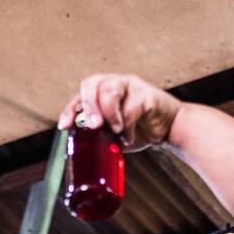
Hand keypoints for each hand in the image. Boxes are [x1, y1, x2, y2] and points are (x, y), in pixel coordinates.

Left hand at [56, 73, 181, 150]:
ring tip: (115, 130)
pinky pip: (131, 106)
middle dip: (88, 107)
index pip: (79, 97)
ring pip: (109, 89)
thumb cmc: (139, 130)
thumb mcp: (113, 136)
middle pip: (91, 84)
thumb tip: (80, 150)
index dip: (70, 110)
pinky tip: (129, 136)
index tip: (64, 126)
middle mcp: (114, 84)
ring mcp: (130, 86)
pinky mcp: (146, 93)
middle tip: (94, 127)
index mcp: (101, 94)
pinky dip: (127, 125)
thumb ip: (98, 137)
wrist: (169, 128)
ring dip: (108, 112)